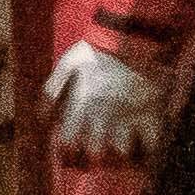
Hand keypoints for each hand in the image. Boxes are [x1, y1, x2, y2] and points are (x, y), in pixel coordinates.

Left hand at [46, 42, 170, 164]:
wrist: (136, 36)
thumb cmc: (99, 50)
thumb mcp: (68, 63)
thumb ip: (51, 90)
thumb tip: (42, 118)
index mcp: (81, 105)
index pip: (68, 144)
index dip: (68, 153)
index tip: (73, 153)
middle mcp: (103, 116)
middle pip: (94, 154)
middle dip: (95, 158)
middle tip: (99, 153)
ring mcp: (128, 117)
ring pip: (121, 154)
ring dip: (121, 156)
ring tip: (122, 152)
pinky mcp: (152, 115)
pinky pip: (152, 145)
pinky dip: (149, 151)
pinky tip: (146, 148)